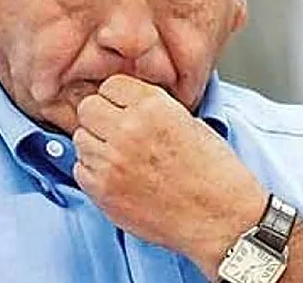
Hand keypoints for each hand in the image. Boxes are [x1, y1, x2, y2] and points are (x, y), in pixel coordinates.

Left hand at [73, 74, 267, 278]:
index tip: (123, 109)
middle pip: (88, 108)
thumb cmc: (213, 172)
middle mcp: (129, 129)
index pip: (110, 85)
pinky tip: (118, 178)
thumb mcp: (187, 120)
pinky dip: (94, 173)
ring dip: (95, 146)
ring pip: (80, 138)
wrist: (222, 218)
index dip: (116, 98)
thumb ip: (149, 107)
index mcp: (153, 106)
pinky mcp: (104, 190)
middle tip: (116, 133)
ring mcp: (113, 160)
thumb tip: (119, 103)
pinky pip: (81, 170)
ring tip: (120, 159)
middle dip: (100, 118)